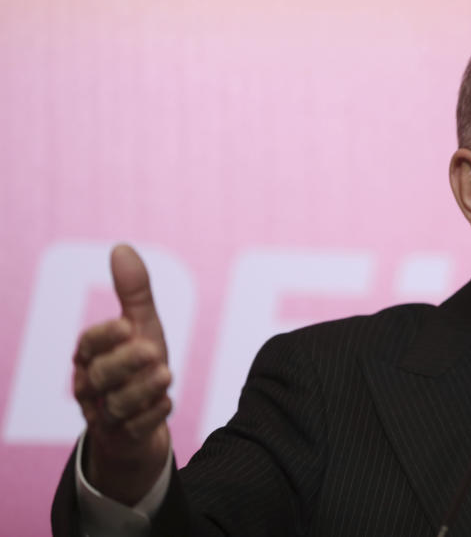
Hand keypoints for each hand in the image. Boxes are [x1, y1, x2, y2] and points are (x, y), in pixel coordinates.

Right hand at [72, 244, 172, 503]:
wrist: (141, 416)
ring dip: (142, 390)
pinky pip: (134, 430)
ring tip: (165, 373)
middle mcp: (91, 386)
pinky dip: (151, 416)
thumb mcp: (140, 326)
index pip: (87, 345)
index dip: (104, 336)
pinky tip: (166, 402)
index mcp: (90, 356)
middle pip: (99, 376)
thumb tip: (121, 247)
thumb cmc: (137, 364)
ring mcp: (104, 415)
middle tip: (152, 350)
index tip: (126, 325)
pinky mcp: (122, 438)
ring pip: (117, 405)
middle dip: (125, 363)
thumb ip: (133, 292)